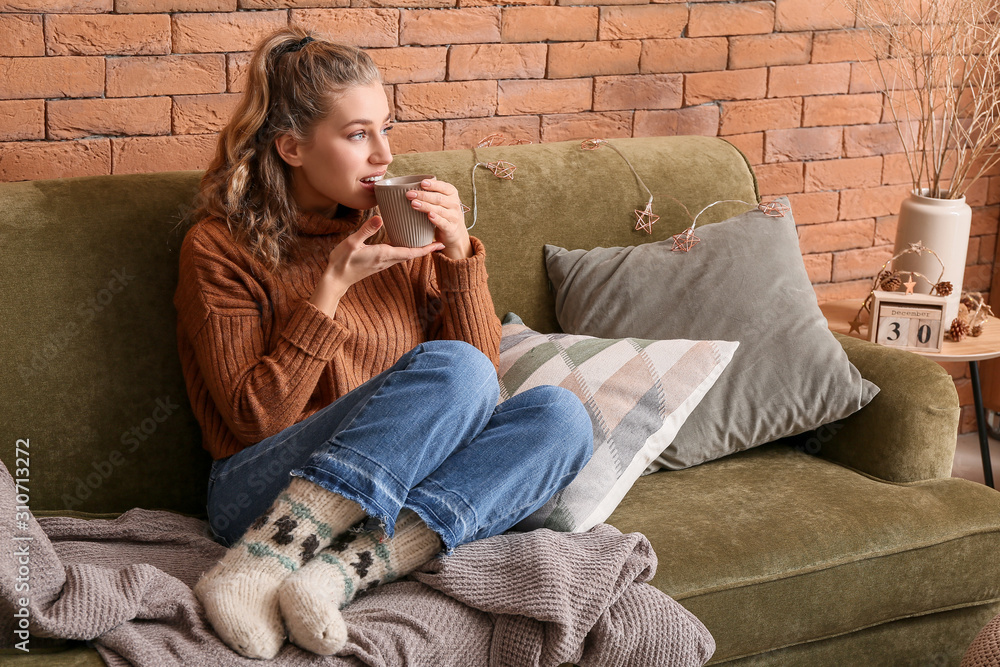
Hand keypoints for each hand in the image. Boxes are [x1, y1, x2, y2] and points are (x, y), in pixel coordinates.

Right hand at [324, 216, 443, 294]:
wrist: (336, 279)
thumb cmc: (342, 261)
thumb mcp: (352, 242)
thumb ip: (366, 230)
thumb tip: (380, 218)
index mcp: (384, 254)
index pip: (410, 252)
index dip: (426, 248)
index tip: (439, 244)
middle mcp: (387, 260)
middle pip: (412, 254)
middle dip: (426, 248)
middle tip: (438, 239)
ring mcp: (383, 263)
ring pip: (405, 255)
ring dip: (417, 248)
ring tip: (426, 239)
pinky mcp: (379, 262)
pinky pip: (397, 255)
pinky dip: (406, 248)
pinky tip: (405, 241)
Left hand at [405, 178, 471, 259]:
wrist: (454, 231)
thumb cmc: (443, 211)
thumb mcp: (441, 200)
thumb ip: (430, 192)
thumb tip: (410, 187)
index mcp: (452, 193)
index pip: (443, 187)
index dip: (433, 185)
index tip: (422, 183)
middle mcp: (454, 204)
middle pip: (438, 198)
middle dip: (423, 195)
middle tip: (410, 194)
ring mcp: (453, 216)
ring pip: (439, 210)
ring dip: (425, 206)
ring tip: (413, 204)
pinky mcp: (450, 228)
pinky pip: (443, 223)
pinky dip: (436, 219)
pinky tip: (429, 215)